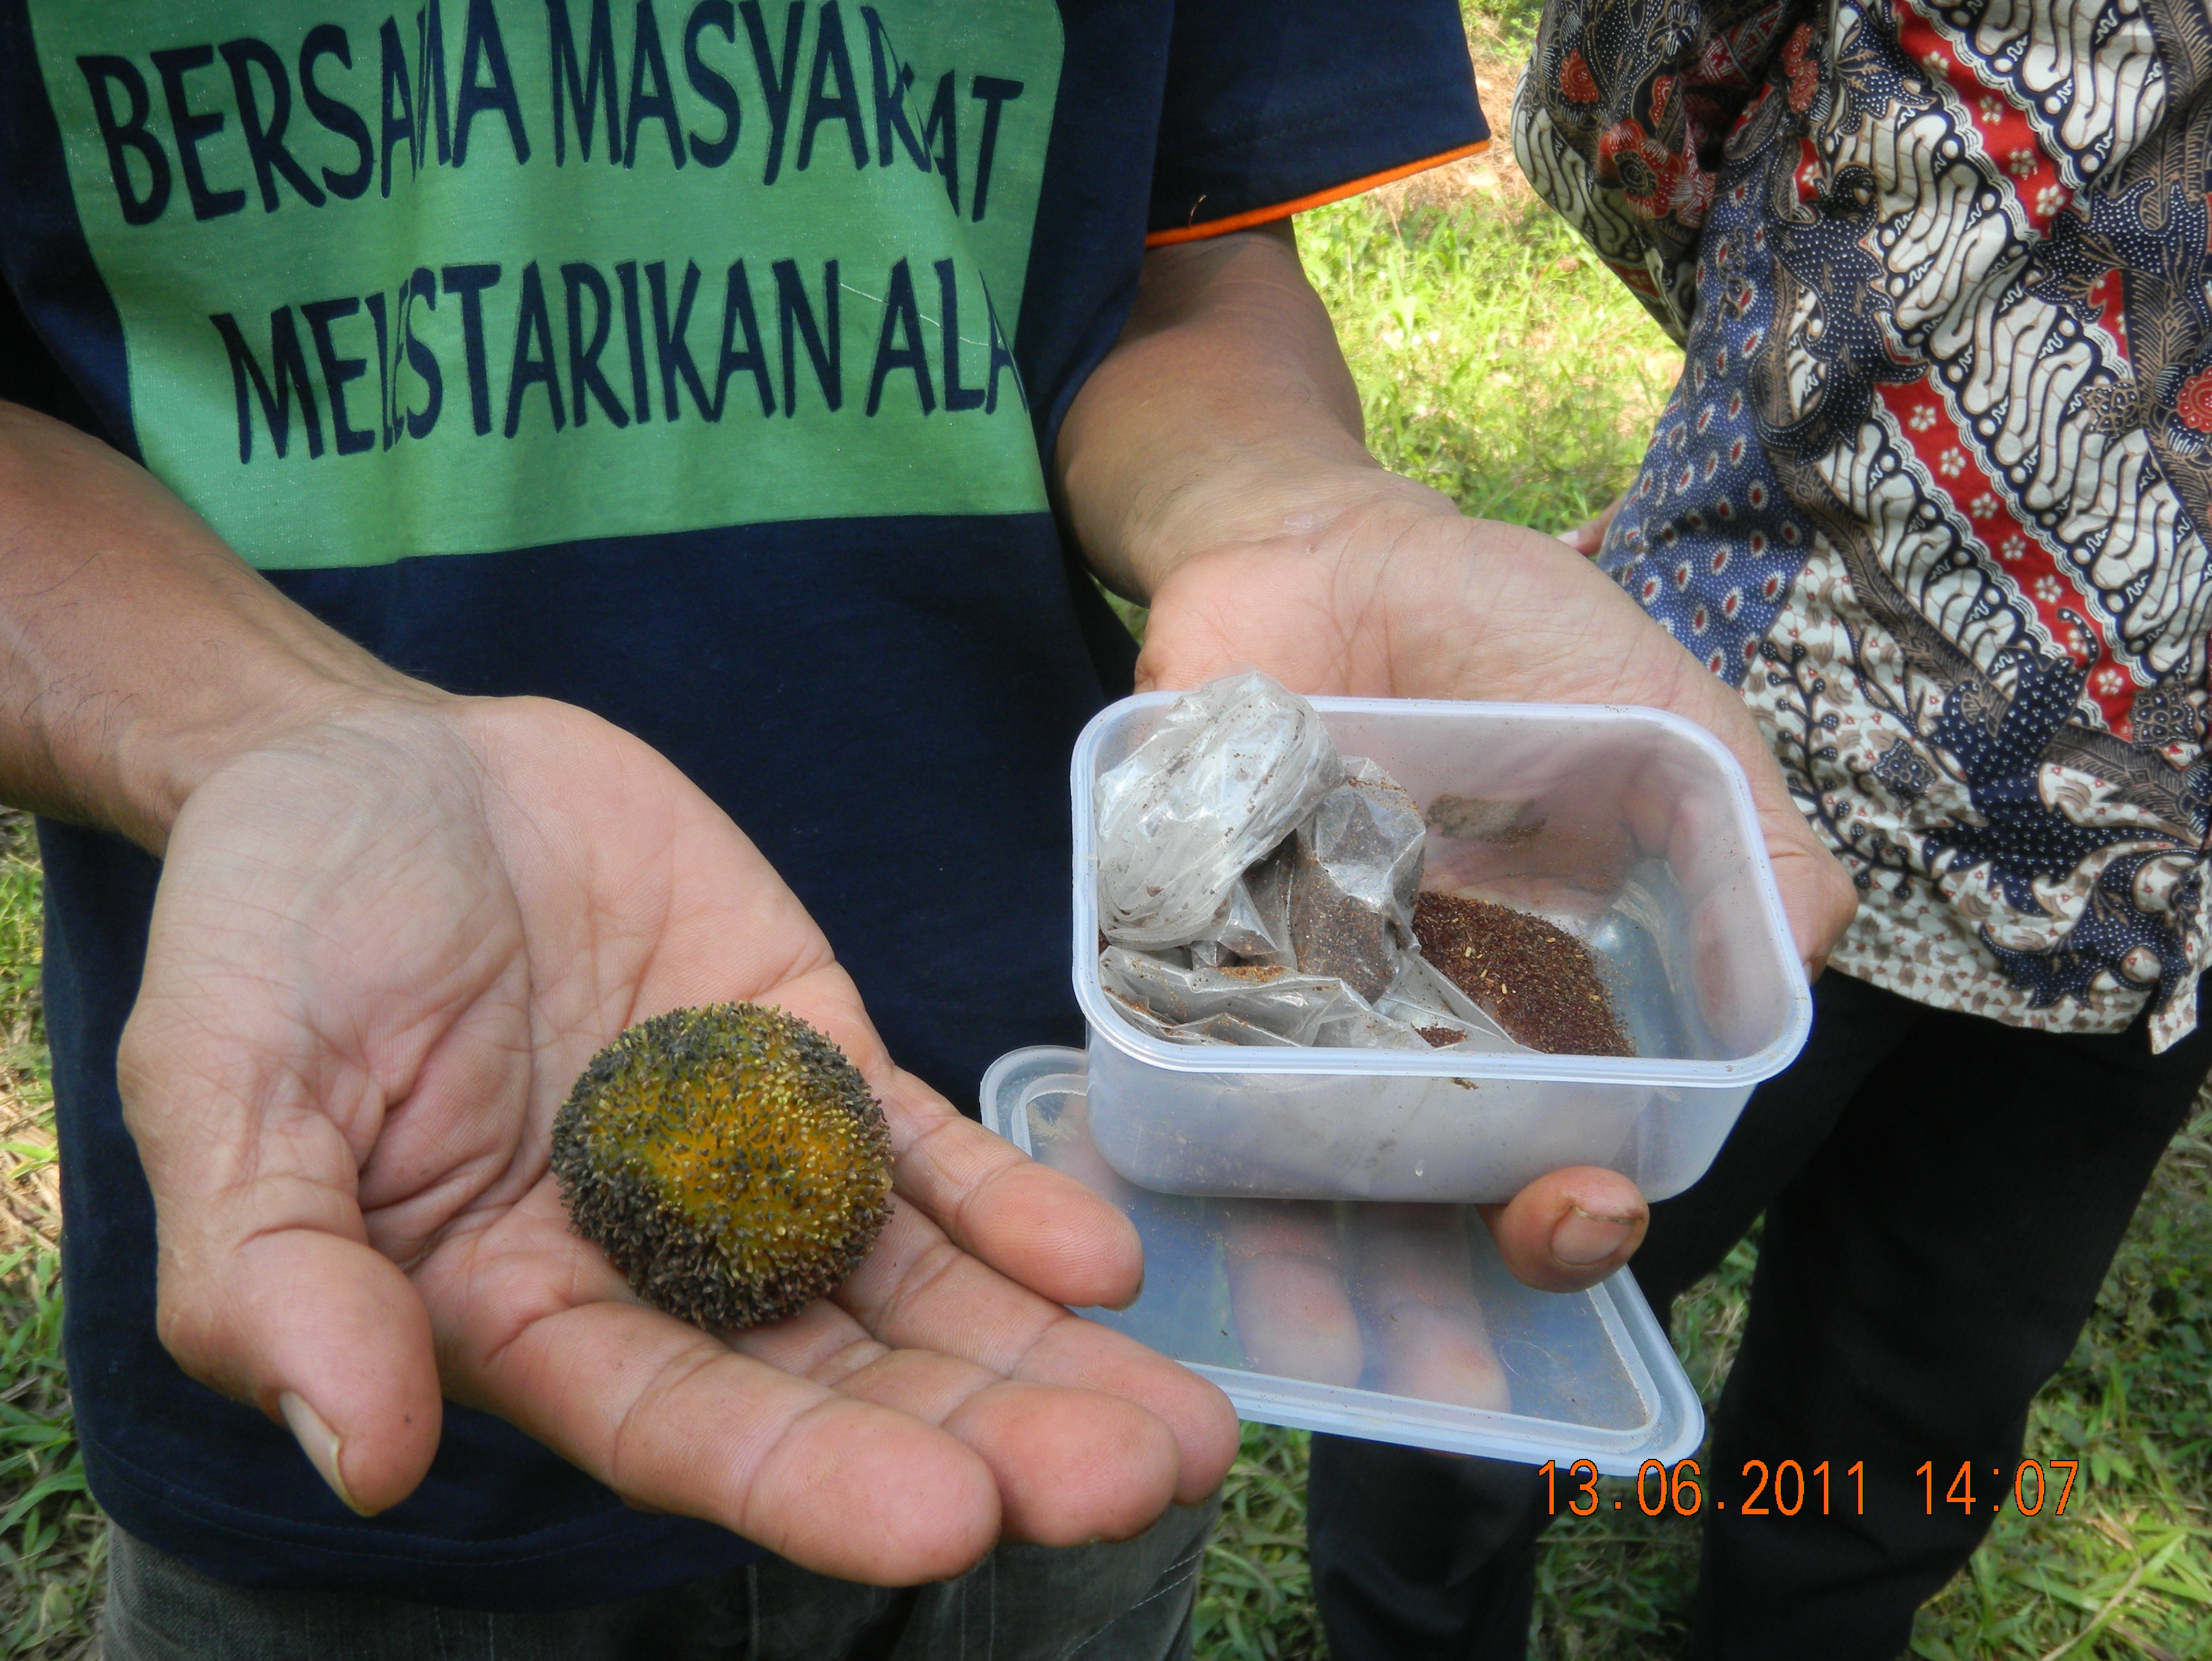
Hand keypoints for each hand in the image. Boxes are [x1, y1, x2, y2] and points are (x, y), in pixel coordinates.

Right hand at [119, 693, 1237, 1583]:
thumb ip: (276, 1275)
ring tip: (1181, 1426)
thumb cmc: (272, 929)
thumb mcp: (221, 1086)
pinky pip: (923, 1150)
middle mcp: (652, 1266)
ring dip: (1041, 1356)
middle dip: (986, 1440)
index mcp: (512, 1313)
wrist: (380, 768)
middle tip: (1137, 1485)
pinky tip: (1101, 1259)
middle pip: (837, 1385)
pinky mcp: (808, 1058)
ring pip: (912, 1291)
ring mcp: (746, 1162)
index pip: (679, 1428)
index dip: (811, 1481)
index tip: (949, 1522)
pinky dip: (1011, 1204)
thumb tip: (364, 1456)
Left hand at [1131, 474, 1858, 1289]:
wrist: (1325, 542)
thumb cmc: (1508, 627)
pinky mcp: (1173, 925)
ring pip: (1288, 1132)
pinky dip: (1170, 1065)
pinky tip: (1183, 1115)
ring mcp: (1282, 978)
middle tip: (1454, 1284)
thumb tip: (1801, 958)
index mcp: (1528, 991)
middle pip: (1421, 1170)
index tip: (1583, 1209)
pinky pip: (1165, 1023)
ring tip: (1307, 1268)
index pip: (1562, 1143)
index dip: (1577, 1202)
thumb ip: (1746, 828)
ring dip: (1300, 1207)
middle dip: (1443, 1247)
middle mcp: (1402, 1014)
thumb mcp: (1662, 709)